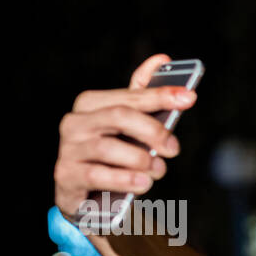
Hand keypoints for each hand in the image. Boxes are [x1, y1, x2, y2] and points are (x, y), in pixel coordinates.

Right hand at [53, 54, 195, 222]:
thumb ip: (141, 96)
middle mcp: (75, 122)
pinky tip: (142, 183)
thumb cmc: (113, 157)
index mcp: (91, 104)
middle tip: (174, 149)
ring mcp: (68, 149)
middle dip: (154, 131)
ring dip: (141, 160)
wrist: (87, 196)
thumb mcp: (129, 128)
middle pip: (119, 116)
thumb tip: (161, 59)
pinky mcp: (66, 176)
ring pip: (108, 147)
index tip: (189, 97)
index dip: (161, 96)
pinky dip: (124, 179)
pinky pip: (97, 175)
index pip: (130, 96)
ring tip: (157, 169)